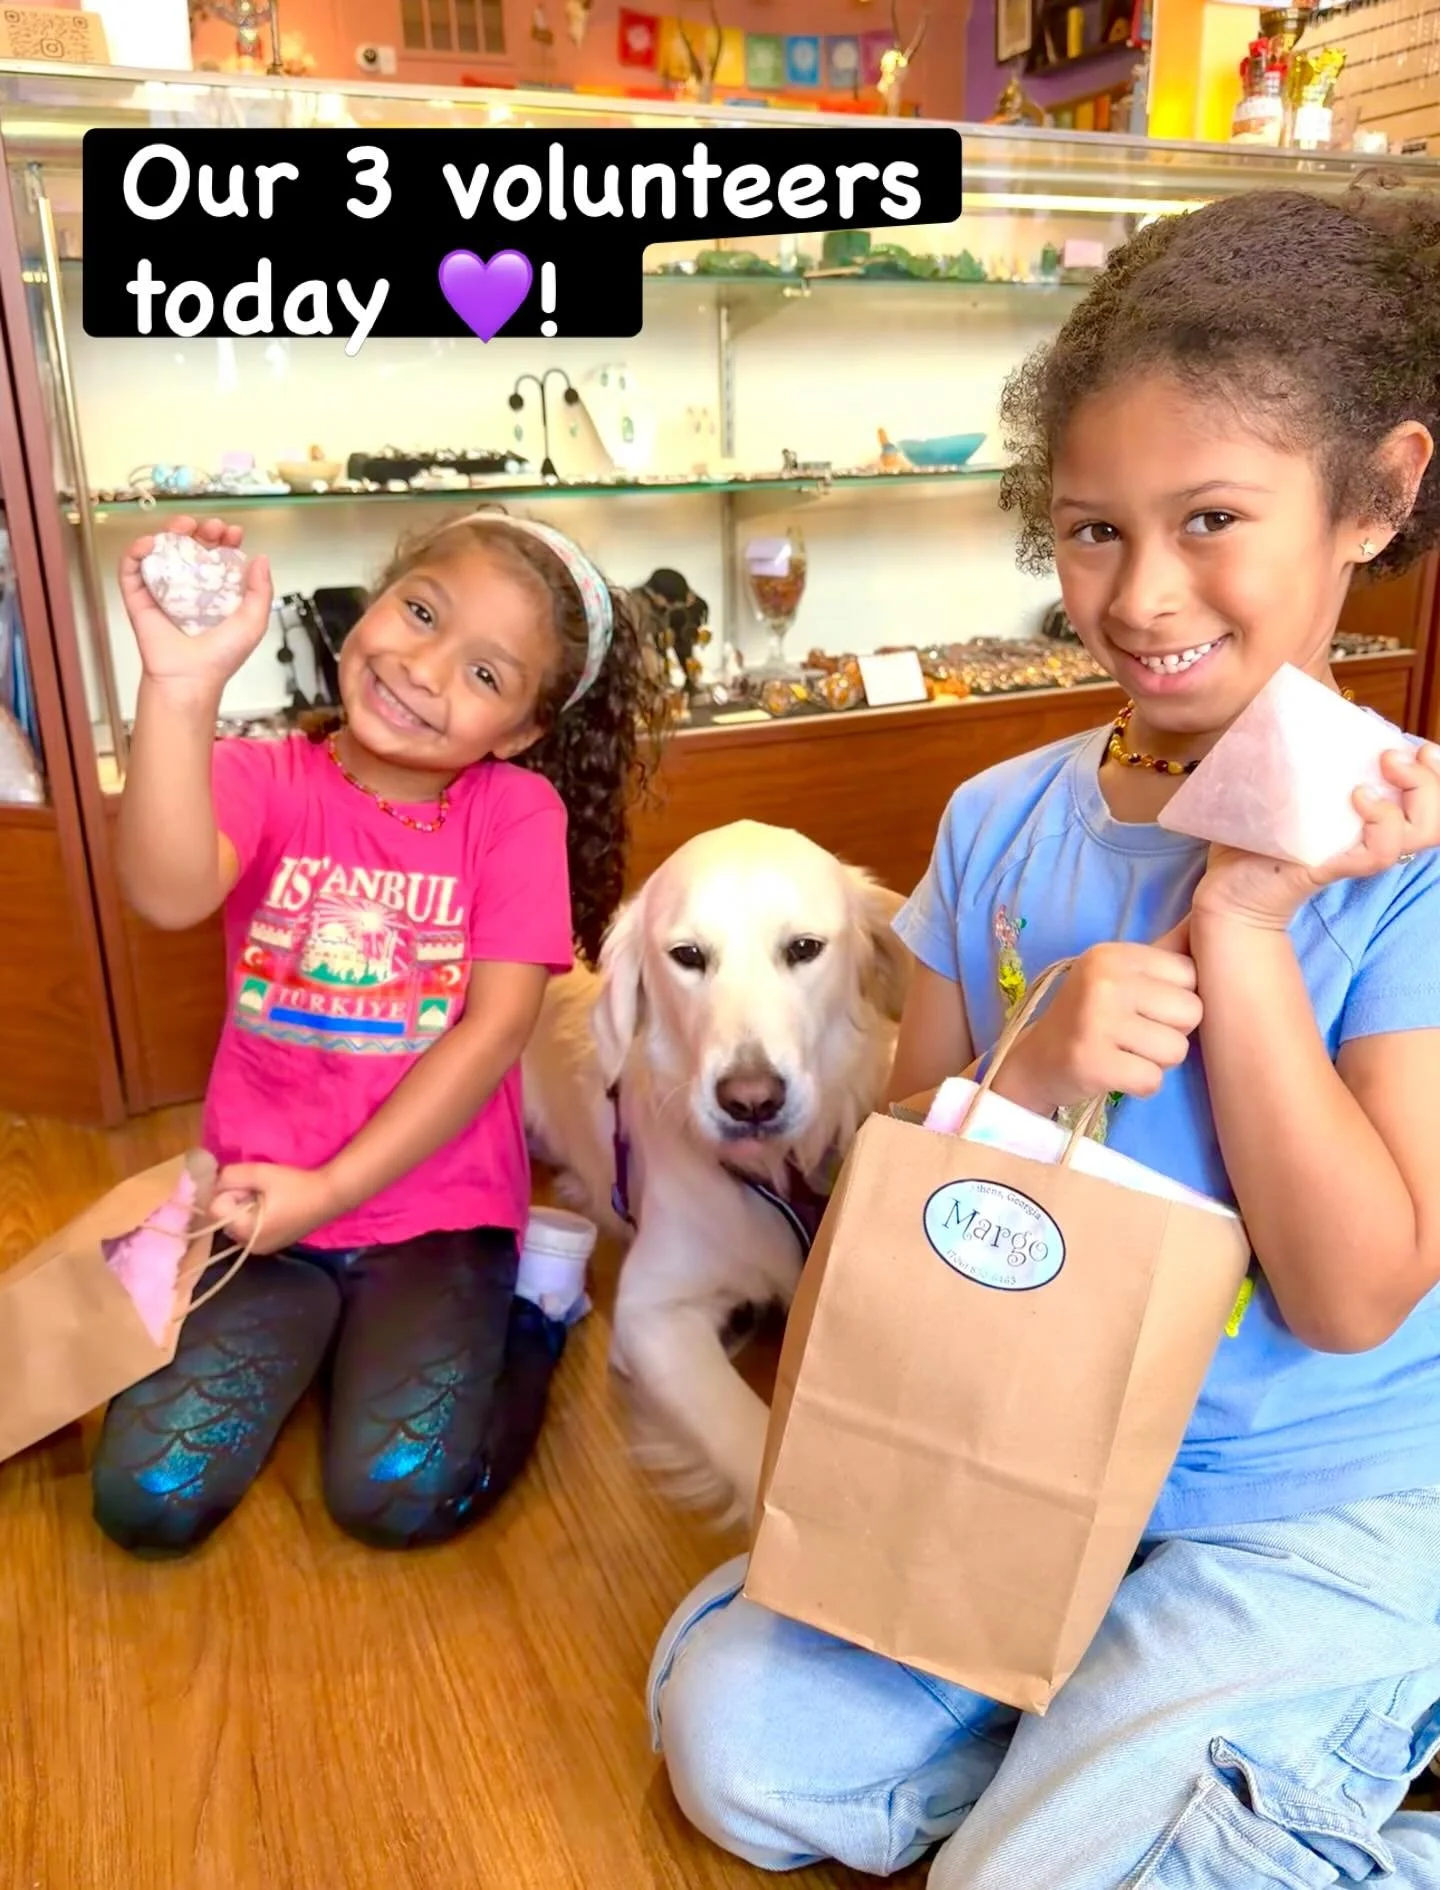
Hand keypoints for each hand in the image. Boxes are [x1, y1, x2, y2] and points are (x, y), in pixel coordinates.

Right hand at [119, 515, 272, 691]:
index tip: (233, 532)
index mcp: (214, 591)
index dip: (225, 539)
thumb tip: (261, 558)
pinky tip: (151, 543)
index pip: (218, 555)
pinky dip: (137, 550)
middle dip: (202, 530)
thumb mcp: (253, 622)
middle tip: (212, 527)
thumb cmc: (221, 656)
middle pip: (191, 546)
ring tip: (183, 526)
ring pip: (162, 550)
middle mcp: (188, 587)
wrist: (190, 676)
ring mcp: (161, 590)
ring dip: (171, 531)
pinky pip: (132, 568)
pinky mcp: (137, 597)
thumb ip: (261, 591)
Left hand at [211, 1161, 339, 1255]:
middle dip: (236, 1202)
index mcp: (245, 1231)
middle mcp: (249, 1246)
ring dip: (245, 1209)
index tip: (251, 1187)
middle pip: (224, 1218)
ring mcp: (261, 1249)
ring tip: (270, 1199)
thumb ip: (231, 1175)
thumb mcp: (260, 1173)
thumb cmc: (296, 1185)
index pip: (215, 1209)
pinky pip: (250, 1229)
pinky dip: (255, 1217)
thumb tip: (215, 1182)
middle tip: (262, 1191)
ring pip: (236, 1223)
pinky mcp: (271, 1246)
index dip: (230, 1192)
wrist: (330, 1196)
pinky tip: (276, 1208)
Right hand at [993, 924, 1200, 1116]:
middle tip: (1136, 1034)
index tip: (1145, 1007)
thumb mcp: (1121, 973)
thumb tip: (1209, 917)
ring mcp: (1095, 1021)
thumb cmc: (1090, 1015)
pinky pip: (1153, 1080)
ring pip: (1177, 1050)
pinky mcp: (1091, 1062)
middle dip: (1173, 1032)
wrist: (1036, 1059)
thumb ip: (1166, 953)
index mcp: (1114, 954)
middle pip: (1192, 1011)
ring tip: (1126, 1053)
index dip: (1177, 998)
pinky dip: (1141, 1085)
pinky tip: (1117, 1073)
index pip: (1190, 973)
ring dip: (1158, 1061)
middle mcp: (1104, 980)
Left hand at [1192, 744, 1439, 931]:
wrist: (1225, 889)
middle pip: (1436, 815)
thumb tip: (1297, 709)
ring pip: (1422, 832)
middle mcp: (1372, 834)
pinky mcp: (1333, 867)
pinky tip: (1357, 799)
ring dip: (1416, 794)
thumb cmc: (1253, 838)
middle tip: (1391, 758)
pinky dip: (1380, 824)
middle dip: (1431, 778)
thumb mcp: (1277, 786)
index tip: (1415, 748)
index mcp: (1367, 814)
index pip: (1427, 796)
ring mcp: (1356, 852)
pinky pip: (1379, 854)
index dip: (1435, 770)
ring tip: (1382, 769)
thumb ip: (1293, 756)